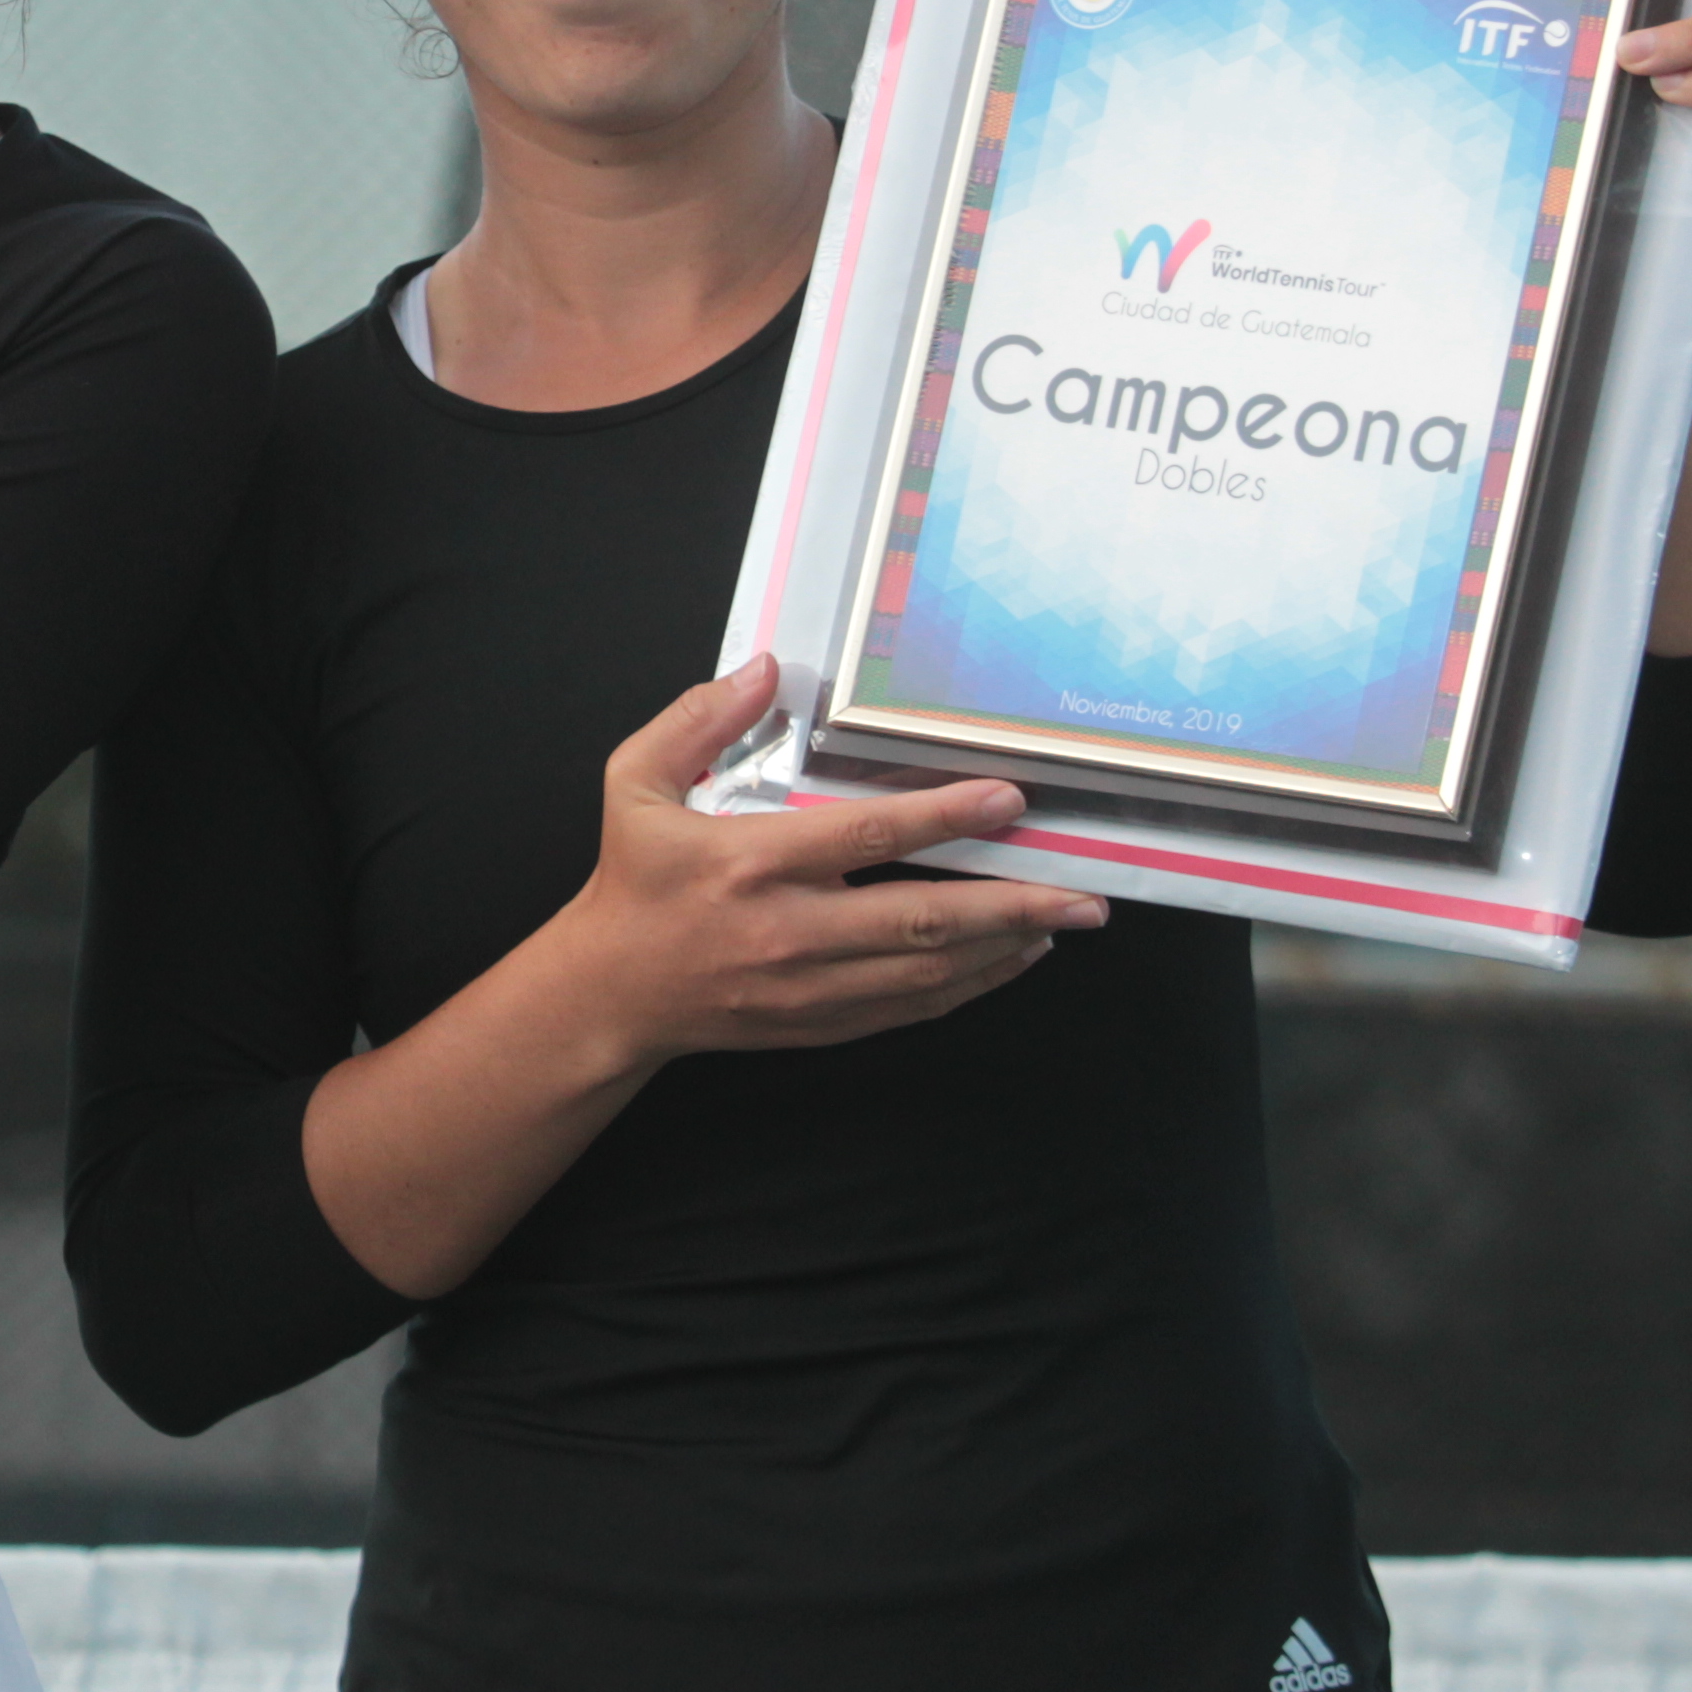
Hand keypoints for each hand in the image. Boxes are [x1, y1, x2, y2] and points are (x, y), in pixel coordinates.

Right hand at [548, 659, 1104, 1066]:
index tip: (1008, 799)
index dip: (944, 817)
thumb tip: (763, 668)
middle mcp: (789, 930)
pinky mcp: (820, 1023)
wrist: (609, 994)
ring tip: (1063, 920)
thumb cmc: (631, 882)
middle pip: (922, 917)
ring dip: (1005, 946)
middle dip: (1012, 903)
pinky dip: (970, 985)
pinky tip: (1010, 958)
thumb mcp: (634, 784)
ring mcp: (810, 986)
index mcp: (749, 863)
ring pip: (928, 970)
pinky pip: (911, 1006)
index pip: (866, 838)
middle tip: (1082, 891)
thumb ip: (697, 721)